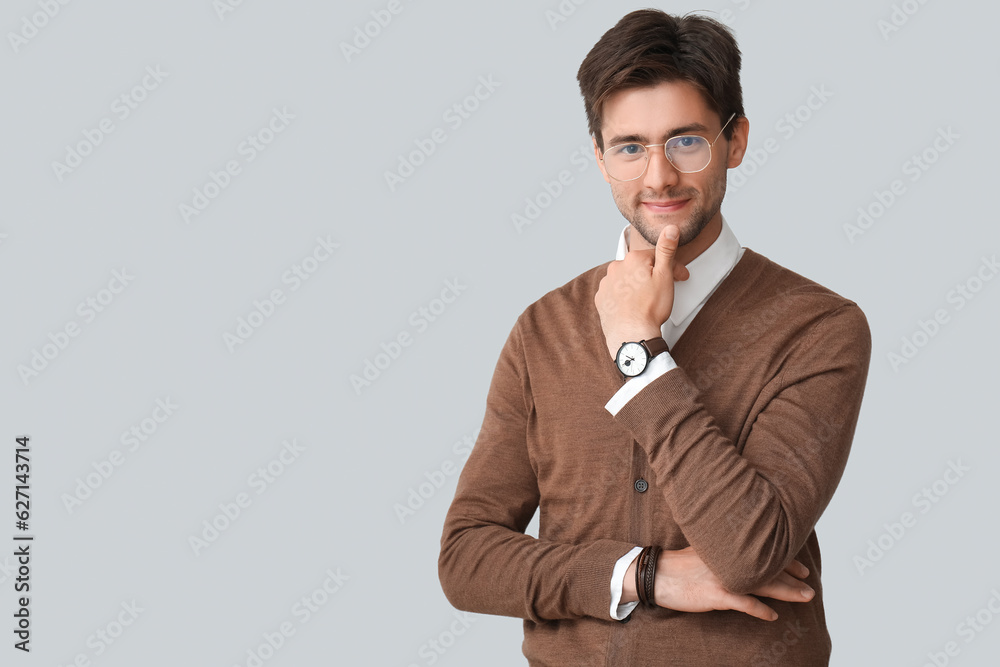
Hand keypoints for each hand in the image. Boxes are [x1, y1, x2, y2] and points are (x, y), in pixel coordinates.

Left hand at [594, 225, 689, 359]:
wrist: (631, 335)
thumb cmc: (650, 309)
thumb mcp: (664, 276)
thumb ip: (666, 250)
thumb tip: (670, 228)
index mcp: (633, 259)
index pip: (656, 256)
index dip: (671, 267)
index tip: (680, 277)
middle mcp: (616, 267)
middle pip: (640, 267)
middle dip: (653, 275)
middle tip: (663, 291)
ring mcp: (606, 283)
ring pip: (627, 279)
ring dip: (637, 285)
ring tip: (647, 301)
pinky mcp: (601, 298)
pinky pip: (615, 292)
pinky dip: (624, 296)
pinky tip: (633, 306)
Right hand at [623, 546, 813, 620]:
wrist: (657, 574)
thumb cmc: (679, 564)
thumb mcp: (704, 550)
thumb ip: (725, 553)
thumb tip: (743, 556)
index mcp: (727, 549)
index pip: (763, 551)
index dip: (786, 559)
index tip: (802, 567)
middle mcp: (729, 560)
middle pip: (768, 568)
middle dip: (793, 577)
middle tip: (810, 586)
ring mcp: (724, 577)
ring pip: (764, 584)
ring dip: (787, 592)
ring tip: (805, 597)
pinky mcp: (717, 595)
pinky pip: (746, 604)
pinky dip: (761, 610)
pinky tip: (773, 616)